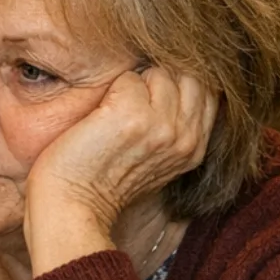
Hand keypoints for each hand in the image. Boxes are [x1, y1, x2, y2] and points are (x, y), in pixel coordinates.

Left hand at [23, 65, 216, 274]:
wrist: (72, 206)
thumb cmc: (101, 182)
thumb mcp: (155, 161)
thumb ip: (173, 129)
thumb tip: (172, 85)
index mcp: (194, 149)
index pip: (207, 92)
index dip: (177, 86)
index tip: (149, 101)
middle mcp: (184, 137)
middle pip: (189, 77)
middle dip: (159, 79)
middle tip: (129, 102)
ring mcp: (161, 126)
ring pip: (160, 73)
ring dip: (134, 82)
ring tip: (113, 110)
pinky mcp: (131, 115)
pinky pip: (128, 77)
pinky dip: (111, 87)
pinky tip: (99, 115)